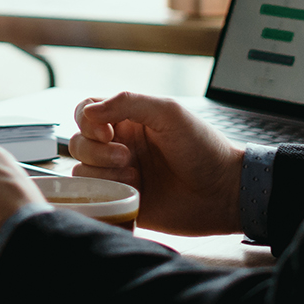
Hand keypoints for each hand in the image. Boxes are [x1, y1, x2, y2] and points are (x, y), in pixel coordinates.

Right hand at [68, 92, 243, 235]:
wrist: (224, 192)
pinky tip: (132, 193)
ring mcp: (119, 175)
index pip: (87, 113)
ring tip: (136, 178)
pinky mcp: (122, 201)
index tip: (107, 132)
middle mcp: (120, 146)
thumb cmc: (203, 149)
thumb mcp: (168, 113)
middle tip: (128, 157)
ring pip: (82, 170)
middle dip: (98, 151)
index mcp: (129, 121)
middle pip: (79, 143)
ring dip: (104, 173)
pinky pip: (93, 197)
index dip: (88, 122)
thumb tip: (89, 111)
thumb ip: (127, 102)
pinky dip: (104, 193)